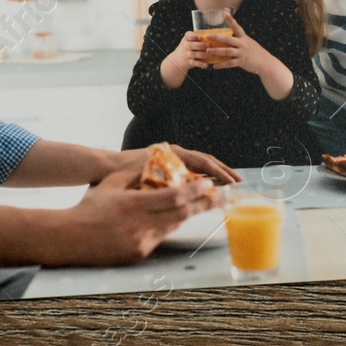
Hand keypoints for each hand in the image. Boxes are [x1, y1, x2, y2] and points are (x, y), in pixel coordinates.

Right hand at [58, 167, 221, 265]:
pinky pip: (162, 237)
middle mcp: (142, 224)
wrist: (70, 238)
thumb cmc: (88, 207)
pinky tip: (180, 217)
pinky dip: (172, 225)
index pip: (175, 197)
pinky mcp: (140, 253)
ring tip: (207, 205)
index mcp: (135, 204)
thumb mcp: (111, 184)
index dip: (196, 190)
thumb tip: (155, 164)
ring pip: (175, 225)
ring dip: (192, 214)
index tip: (209, 184)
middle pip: (183, 213)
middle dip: (206, 204)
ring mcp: (142, 241)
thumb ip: (134, 174)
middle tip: (224, 197)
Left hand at [110, 141, 240, 186]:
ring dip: (216, 174)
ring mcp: (172, 159)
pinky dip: (204, 178)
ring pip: (200, 166)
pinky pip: (191, 171)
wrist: (106, 166)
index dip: (219, 172)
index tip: (231, 182)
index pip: (202, 162)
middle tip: (239, 183)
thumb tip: (182, 191)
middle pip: (206, 162)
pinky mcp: (169, 166)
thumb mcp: (143, 175)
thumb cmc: (122, 170)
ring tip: (230, 185)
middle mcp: (174, 154)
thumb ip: (162, 182)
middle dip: (223, 172)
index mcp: (172, 153)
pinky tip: (210, 189)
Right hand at [162, 29, 212, 82]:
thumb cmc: (189, 46)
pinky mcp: (189, 62)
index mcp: (186, 38)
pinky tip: (206, 64)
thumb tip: (214, 34)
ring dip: (202, 54)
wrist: (179, 58)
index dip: (194, 36)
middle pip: (191, 45)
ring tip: (210, 55)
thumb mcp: (190, 40)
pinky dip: (200, 64)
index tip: (201, 37)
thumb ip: (199, 37)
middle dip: (200, 45)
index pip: (188, 36)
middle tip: (208, 45)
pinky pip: (194, 63)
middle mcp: (185, 46)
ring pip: (193, 54)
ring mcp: (186, 54)